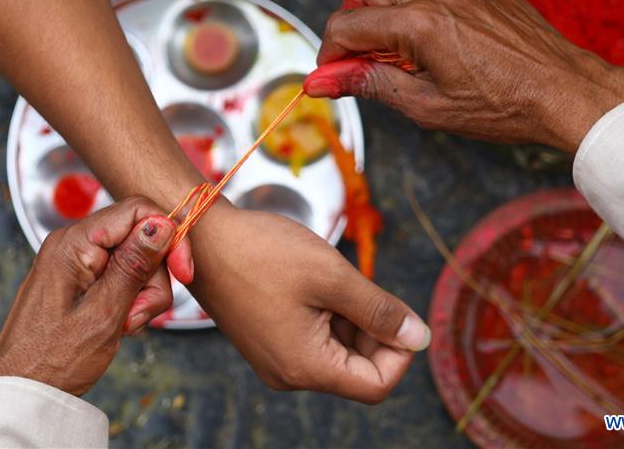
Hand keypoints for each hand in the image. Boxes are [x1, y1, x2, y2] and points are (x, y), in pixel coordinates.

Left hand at [0, 196, 189, 395]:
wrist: (23, 393)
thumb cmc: (52, 360)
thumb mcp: (104, 312)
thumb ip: (135, 264)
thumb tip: (162, 225)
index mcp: (73, 243)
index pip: (137, 211)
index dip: (169, 235)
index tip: (183, 271)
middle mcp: (74, 244)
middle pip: (140, 238)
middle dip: (153, 278)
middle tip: (139, 314)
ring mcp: (77, 261)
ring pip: (136, 261)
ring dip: (142, 295)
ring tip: (124, 324)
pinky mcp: (82, 279)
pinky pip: (121, 277)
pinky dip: (130, 300)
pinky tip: (119, 324)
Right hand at [188, 204, 430, 403]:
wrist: (203, 237)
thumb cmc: (262, 252)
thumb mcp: (332, 277)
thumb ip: (380, 311)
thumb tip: (420, 338)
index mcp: (305, 366)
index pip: (376, 386)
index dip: (399, 352)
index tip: (396, 312)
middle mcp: (289, 373)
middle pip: (357, 371)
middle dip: (375, 332)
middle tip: (363, 287)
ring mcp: (276, 359)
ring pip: (338, 353)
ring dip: (352, 320)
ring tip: (335, 279)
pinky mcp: (269, 342)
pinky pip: (314, 341)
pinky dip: (330, 316)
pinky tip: (320, 283)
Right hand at [304, 0, 623, 152]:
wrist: (566, 92)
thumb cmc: (502, 107)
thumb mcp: (426, 106)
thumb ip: (369, 84)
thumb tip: (324, 81)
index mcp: (421, 24)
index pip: (347, 24)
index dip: (330, 54)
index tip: (333, 75)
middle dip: (354, 18)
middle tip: (367, 58)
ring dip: (390, 15)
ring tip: (412, 58)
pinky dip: (428, 10)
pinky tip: (449, 45)